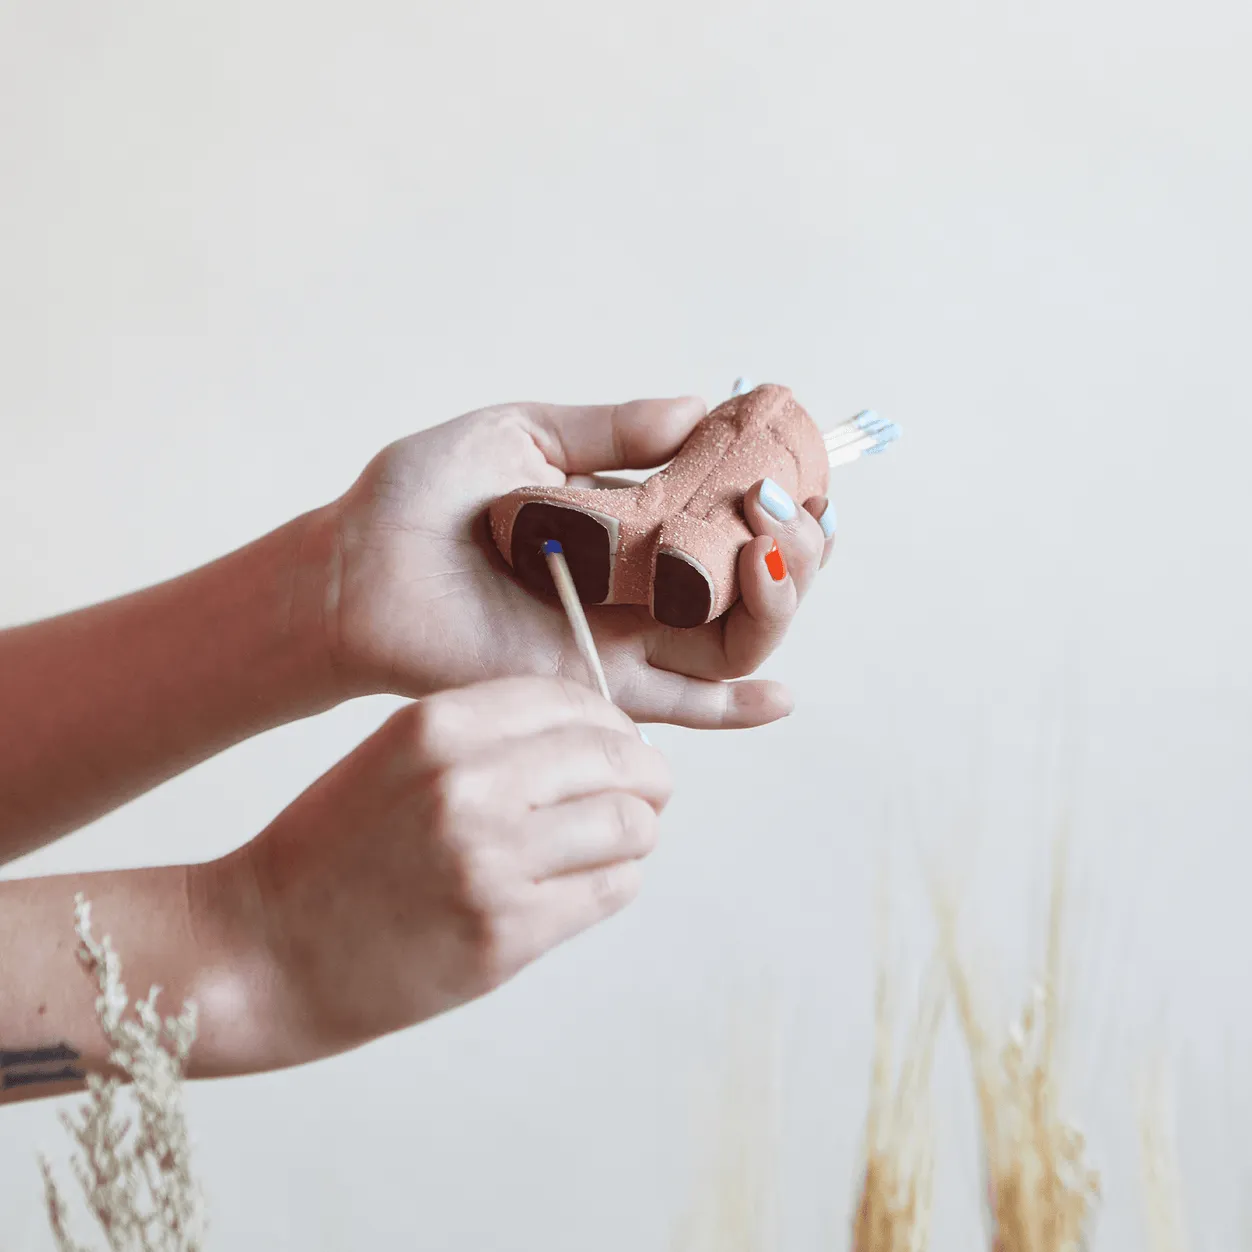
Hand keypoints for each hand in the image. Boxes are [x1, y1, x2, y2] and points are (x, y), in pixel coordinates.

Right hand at [218, 676, 670, 1061]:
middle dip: (646, 777)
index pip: (575, 700)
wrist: (262, 949)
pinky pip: (612, 889)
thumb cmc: (332, 849)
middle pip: (617, 759)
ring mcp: (491, 862)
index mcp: (437, 726)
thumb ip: (490, 736)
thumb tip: (600, 738)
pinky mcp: (506, 934)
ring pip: (629, 825)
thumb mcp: (398, 756)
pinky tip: (587, 883)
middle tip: (646, 795)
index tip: (618, 746)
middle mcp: (469, 784)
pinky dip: (615, 881)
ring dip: (636, 833)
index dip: (612, 724)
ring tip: (616, 844)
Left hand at [317, 396, 831, 727]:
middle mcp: (634, 583)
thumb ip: (609, 431)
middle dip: (794, 549)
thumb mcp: (521, 436)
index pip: (723, 514)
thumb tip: (699, 405)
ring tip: (780, 554)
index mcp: (623, 522)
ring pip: (730, 639)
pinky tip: (781, 698)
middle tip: (792, 510)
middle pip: (746, 581)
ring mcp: (619, 634)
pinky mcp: (593, 680)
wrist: (354, 570)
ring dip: (777, 603)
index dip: (773, 494)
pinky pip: (677, 704)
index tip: (801, 464)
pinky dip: (732, 707)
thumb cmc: (420, 500)